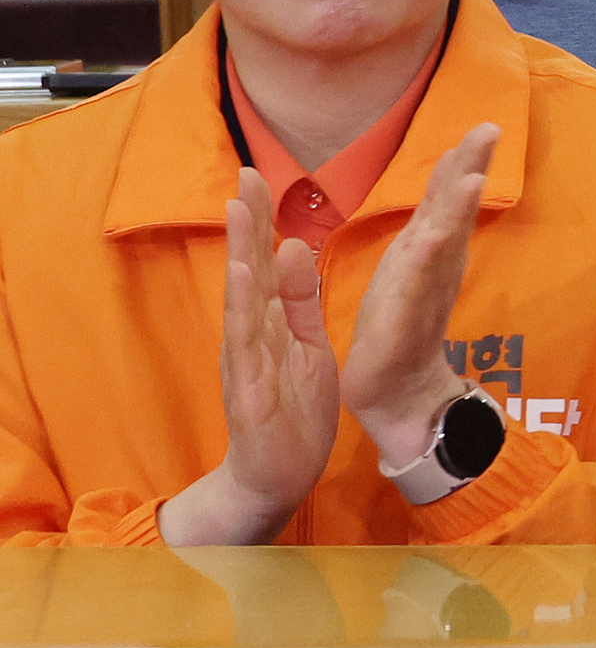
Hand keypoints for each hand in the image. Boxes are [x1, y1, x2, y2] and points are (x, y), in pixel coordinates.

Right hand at [160, 175, 343, 544]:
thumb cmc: (291, 410)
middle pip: (247, 269)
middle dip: (246, 223)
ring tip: (238, 210)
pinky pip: (246, 344)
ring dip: (240, 253)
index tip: (259, 174)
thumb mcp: (305, 344)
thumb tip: (291, 246)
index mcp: (269, 322)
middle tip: (244, 173)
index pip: (264, 261)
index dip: (262, 220)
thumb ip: (297, 299)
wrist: (278, 475)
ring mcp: (246, 359)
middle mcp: (250, 334)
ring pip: (242, 299)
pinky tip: (243, 278)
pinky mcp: (249, 387)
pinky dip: (244, 309)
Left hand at [341, 126, 501, 467]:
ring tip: (471, 175)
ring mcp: (422, 294)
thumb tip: (442, 193)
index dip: (462, 164)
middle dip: (470, 170)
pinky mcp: (403, 322)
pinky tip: (434, 236)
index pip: (445, 200)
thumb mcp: (408, 270)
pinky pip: (414, 287)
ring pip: (441, 244)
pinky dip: (426, 260)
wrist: (397, 396)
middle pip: (453, 212)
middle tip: (490, 130)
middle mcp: (434, 268)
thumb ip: (427, 230)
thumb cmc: (397, 330)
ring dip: (455, 211)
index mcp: (428, 252)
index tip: (483, 127)